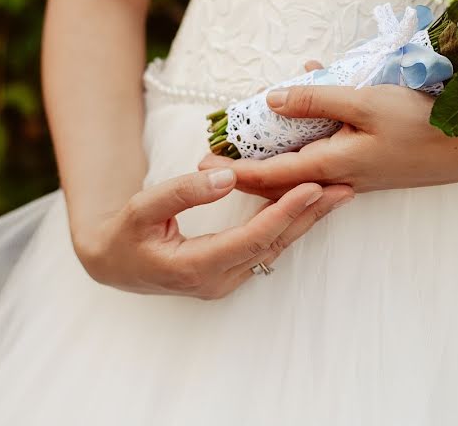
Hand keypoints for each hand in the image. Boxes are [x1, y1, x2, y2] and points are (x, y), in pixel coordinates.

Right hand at [71, 168, 353, 298]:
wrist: (113, 263)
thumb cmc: (124, 234)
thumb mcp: (142, 208)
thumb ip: (183, 192)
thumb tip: (226, 176)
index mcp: (196, 268)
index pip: (252, 238)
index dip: (284, 212)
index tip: (313, 186)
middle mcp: (218, 281)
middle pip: (274, 244)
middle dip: (311, 215)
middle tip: (344, 188)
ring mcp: (227, 280)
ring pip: (276, 246)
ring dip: (308, 220)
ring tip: (339, 194)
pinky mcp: (232, 272)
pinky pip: (268, 246)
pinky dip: (291, 224)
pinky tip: (311, 206)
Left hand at [198, 83, 457, 198]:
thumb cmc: (421, 123)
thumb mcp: (365, 102)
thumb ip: (317, 100)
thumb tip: (272, 99)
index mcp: (332, 165)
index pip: (270, 174)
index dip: (234, 170)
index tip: (201, 167)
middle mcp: (339, 175)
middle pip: (282, 177)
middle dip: (248, 167)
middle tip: (216, 154)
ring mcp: (356, 172)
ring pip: (304, 164)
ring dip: (277, 151)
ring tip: (250, 137)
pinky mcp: (371, 162)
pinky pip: (328, 150)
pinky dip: (310, 134)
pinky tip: (308, 102)